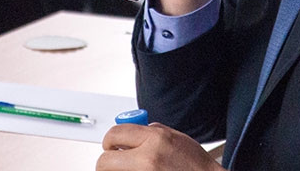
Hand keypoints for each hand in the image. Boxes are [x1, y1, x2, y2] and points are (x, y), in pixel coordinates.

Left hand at [98, 123, 222, 170]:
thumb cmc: (195, 165)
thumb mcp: (176, 138)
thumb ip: (152, 132)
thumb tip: (131, 133)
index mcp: (155, 140)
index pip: (115, 134)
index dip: (110, 139)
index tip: (111, 144)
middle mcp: (147, 160)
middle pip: (104, 161)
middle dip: (107, 161)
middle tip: (114, 161)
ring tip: (131, 168)